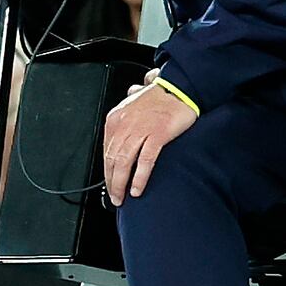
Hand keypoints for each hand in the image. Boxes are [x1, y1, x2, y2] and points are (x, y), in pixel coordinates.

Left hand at [100, 80, 196, 199]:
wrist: (180, 88)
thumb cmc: (159, 98)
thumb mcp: (132, 108)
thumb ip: (123, 123)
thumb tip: (117, 138)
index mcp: (116, 119)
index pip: (106, 151)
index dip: (107, 172)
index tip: (109, 184)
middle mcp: (124, 124)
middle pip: (112, 160)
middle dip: (111, 182)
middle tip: (114, 197)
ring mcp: (140, 129)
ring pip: (124, 162)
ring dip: (121, 183)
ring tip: (122, 197)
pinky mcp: (157, 134)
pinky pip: (145, 160)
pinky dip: (139, 177)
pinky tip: (137, 188)